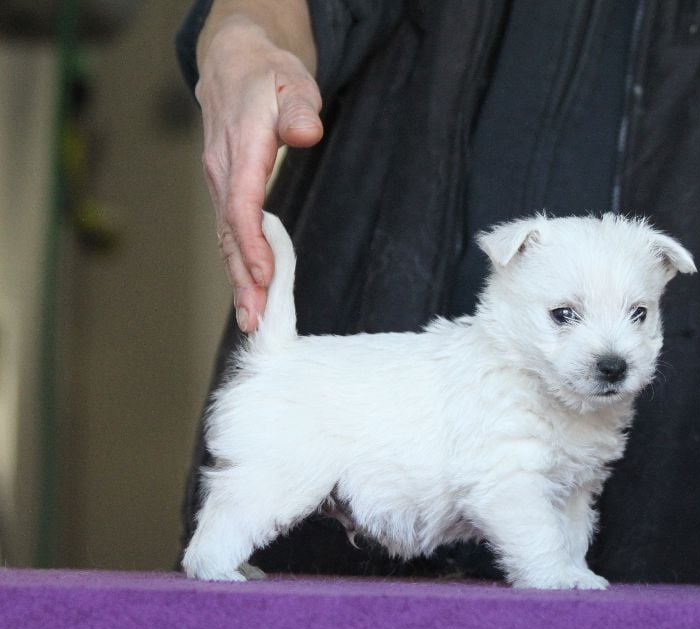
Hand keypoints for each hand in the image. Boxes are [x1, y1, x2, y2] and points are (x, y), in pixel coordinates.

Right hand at [196, 13, 321, 331]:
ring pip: (227, 238)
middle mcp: (222, 169)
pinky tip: (249, 294)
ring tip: (252, 321)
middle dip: (242, 279)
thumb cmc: (269, 75)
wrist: (234, 62)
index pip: (242, 204)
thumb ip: (300, 111)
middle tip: (256, 320)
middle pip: (229, 232)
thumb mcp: (293, 83)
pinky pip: (230, 232)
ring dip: (238, 280)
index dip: (252, 243)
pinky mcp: (225, 189)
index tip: (263, 276)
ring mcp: (220, 181)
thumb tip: (304, 133)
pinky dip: (238, 264)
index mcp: (240, 147)